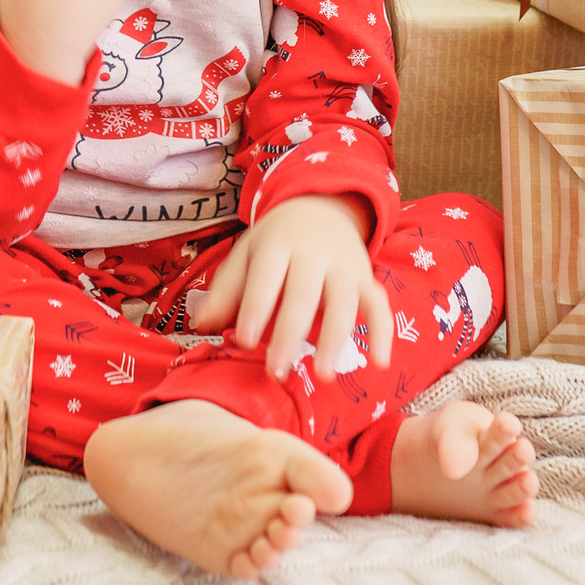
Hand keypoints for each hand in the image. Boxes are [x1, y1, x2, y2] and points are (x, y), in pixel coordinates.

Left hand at [188, 195, 392, 381]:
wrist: (320, 208)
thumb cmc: (276, 243)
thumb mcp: (247, 254)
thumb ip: (226, 289)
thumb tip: (201, 325)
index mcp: (278, 245)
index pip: (265, 277)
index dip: (255, 308)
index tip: (243, 342)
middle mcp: (314, 254)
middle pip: (303, 294)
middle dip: (289, 333)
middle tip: (276, 371)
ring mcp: (345, 266)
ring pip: (344, 303)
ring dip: (335, 340)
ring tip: (324, 376)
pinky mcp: (367, 279)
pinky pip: (380, 306)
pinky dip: (383, 334)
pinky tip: (380, 364)